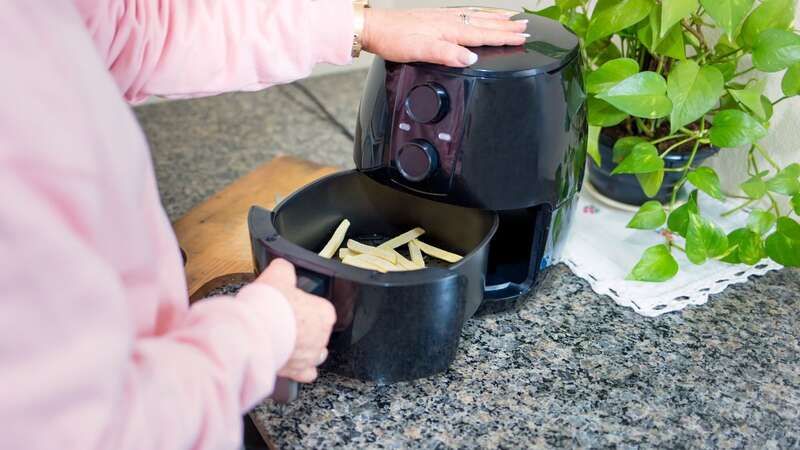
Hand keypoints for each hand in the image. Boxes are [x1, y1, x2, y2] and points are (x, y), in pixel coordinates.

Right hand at [254, 259, 335, 382]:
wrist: (253, 332)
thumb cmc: (269, 306)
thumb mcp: (278, 274)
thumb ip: (284, 270)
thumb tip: (283, 268)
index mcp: (323, 312)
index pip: (321, 309)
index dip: (305, 307)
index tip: (292, 306)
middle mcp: (321, 336)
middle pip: (318, 332)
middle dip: (303, 329)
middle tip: (284, 323)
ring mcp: (310, 355)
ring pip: (315, 354)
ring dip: (304, 349)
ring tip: (288, 343)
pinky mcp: (298, 371)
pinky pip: (305, 373)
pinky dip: (298, 370)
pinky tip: (289, 363)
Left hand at [362, 8, 527, 67]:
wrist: (375, 28)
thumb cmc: (394, 40)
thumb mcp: (420, 51)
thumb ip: (447, 55)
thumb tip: (470, 60)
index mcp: (449, 30)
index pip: (484, 34)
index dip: (504, 37)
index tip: (522, 37)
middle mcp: (449, 21)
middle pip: (485, 23)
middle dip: (507, 26)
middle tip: (526, 26)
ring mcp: (443, 18)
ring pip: (477, 16)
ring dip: (496, 18)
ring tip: (511, 18)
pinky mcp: (436, 18)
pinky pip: (465, 14)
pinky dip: (479, 14)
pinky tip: (479, 15)